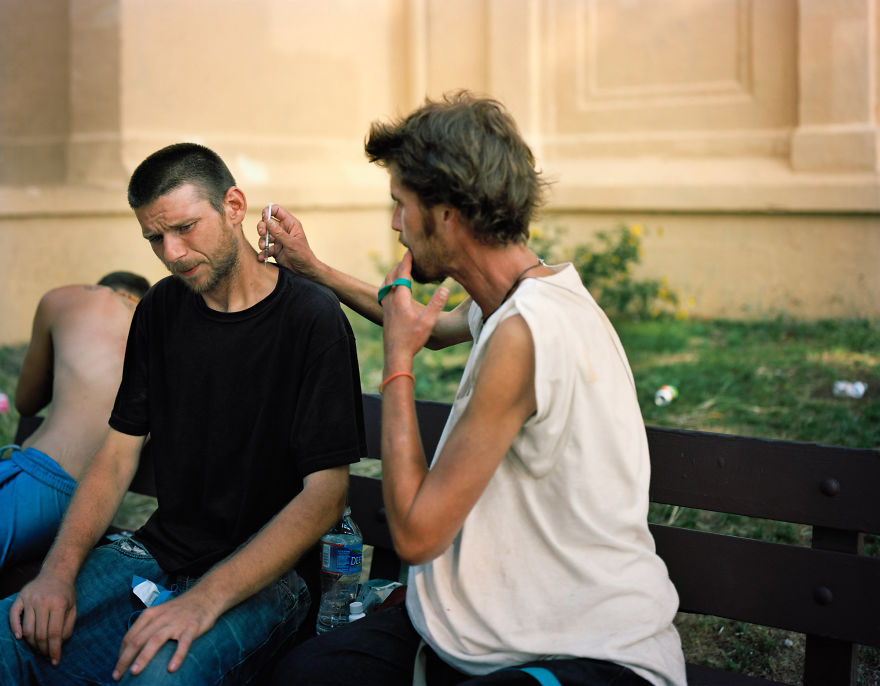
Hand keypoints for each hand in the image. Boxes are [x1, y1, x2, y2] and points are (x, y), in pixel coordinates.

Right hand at [9, 573, 76, 665]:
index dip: (54, 649)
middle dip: (43, 649)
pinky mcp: (20, 597)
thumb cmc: (66, 593)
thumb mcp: (73, 607)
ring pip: (27, 628)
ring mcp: (30, 599)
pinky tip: (21, 637)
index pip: (54, 633)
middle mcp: (43, 601)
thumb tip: (60, 643)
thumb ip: (68, 626)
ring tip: (38, 648)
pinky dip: (15, 628)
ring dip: (31, 643)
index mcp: (58, 604)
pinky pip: (13, 616)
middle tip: (46, 655)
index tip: (55, 660)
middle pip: (39, 633)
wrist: (56, 572)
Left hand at [112, 591, 219, 679]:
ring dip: (144, 657)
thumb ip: (147, 628)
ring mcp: (176, 622)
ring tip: (135, 672)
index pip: (129, 636)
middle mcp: (160, 618)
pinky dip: (177, 655)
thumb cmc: (180, 609)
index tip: (117, 669)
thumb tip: (131, 651)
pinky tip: (172, 668)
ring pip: (156, 640)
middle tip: (117, 676)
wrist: (205, 596)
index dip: (121, 654)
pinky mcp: (192, 627)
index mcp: (150, 615)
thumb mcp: (160, 613)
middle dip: (125, 659)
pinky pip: (183, 643)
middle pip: (138, 639)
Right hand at [257, 204, 320, 277]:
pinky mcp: (275, 250)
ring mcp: (278, 240)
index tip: (263, 218)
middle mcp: (283, 230)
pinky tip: (262, 257)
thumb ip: (278, 232)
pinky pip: (265, 248)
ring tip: (263, 247)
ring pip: (264, 236)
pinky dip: (263, 252)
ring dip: (262, 241)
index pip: (277, 210)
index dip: (268, 211)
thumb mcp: (291, 243)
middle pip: (267, 222)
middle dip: (262, 227)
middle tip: (262, 233)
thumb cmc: (303, 254)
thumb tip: (267, 220)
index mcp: (290, 224)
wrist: (304, 270)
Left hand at [381, 252, 448, 371]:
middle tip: (406, 258)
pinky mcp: (386, 315)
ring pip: (385, 285)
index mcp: (400, 299)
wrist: (396, 355)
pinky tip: (394, 293)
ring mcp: (386, 308)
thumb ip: (436, 304)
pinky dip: (389, 286)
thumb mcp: (428, 322)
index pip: (402, 274)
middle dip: (398, 265)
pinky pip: (385, 294)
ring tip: (399, 271)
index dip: (406, 261)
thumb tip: (444, 288)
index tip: (410, 251)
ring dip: (392, 275)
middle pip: (391, 276)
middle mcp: (391, 301)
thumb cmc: (412, 339)